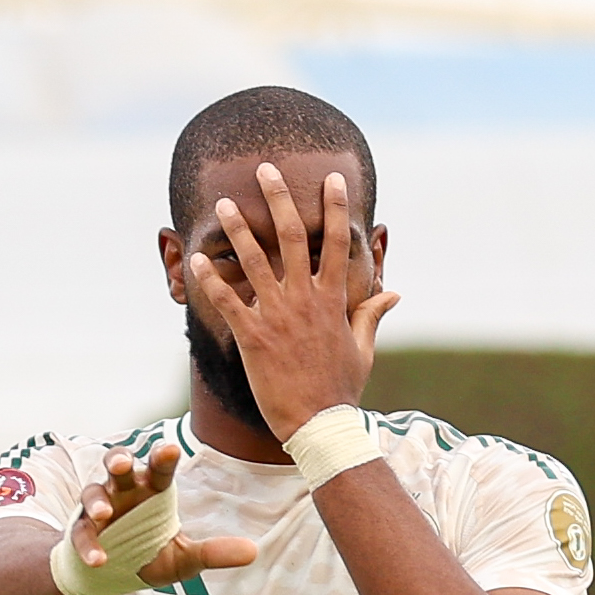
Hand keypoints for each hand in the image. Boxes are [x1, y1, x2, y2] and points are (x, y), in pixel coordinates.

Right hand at [62, 441, 256, 592]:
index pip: (159, 467)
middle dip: (119, 461)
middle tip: (124, 464)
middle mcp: (124, 491)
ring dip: (97, 501)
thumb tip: (253, 552)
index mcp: (151, 489)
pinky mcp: (81, 531)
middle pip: (118, 464)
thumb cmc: (148, 554)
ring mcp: (100, 509)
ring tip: (103, 514)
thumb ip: (212, 553)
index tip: (170, 448)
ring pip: (93, 492)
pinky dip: (89, 545)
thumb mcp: (184, 559)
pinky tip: (98, 559)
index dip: (163, 457)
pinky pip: (81, 533)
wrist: (113, 576)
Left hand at [188, 163, 398, 443]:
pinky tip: (198, 258)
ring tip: (223, 203)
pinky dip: (212, 280)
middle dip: (279, 199)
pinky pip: (229, 302)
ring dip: (238, 229)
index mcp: (333, 299)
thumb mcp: (364, 349)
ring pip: (255, 262)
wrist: (319, 425)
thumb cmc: (341, 390)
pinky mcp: (253, 338)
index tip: (330, 179)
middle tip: (265, 169)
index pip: (335, 243)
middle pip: (291, 237)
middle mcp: (305, 300)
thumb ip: (372, 315)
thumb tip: (395, 293)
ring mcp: (278, 317)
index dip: (334, 208)